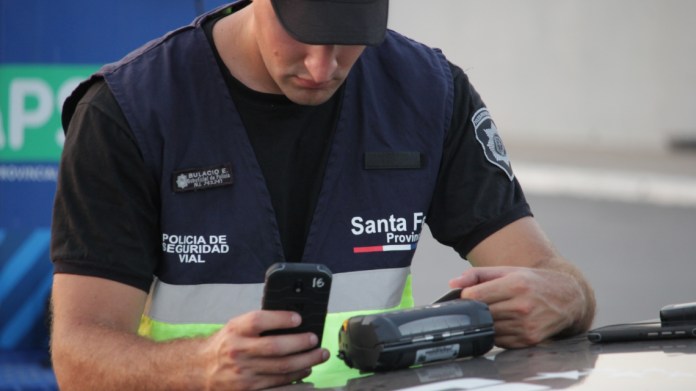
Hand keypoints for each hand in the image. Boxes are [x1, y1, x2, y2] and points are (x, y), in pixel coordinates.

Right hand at [202, 310, 329, 389]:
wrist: (201, 369)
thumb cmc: (226, 345)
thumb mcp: (236, 327)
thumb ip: (258, 322)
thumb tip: (292, 319)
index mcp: (236, 331)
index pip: (259, 320)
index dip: (281, 319)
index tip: (298, 318)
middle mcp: (238, 351)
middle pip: (275, 347)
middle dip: (301, 343)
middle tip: (315, 340)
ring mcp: (243, 373)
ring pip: (281, 369)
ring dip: (305, 362)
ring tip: (317, 356)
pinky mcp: (248, 390)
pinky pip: (278, 387)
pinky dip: (296, 382)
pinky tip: (307, 376)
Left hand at [449, 266, 585, 347]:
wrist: (567, 298)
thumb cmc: (533, 282)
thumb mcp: (507, 270)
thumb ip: (477, 275)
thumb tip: (453, 284)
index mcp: (515, 285)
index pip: (474, 296)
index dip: (466, 296)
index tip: (469, 296)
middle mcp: (521, 306)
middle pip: (480, 313)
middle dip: (476, 310)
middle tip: (481, 305)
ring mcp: (526, 326)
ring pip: (489, 329)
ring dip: (487, 323)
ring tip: (497, 312)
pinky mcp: (529, 340)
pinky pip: (500, 341)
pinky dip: (497, 334)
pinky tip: (506, 323)